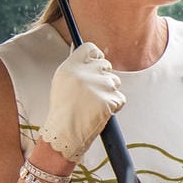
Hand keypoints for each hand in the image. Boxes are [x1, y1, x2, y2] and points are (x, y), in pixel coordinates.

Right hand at [39, 42, 125, 161]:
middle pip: (106, 65)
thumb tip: (92, 57)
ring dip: (109, 93)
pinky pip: (120, 98)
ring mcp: (98, 86)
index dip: (96, 57)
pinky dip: (114, 106)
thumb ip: (76, 68)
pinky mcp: (109, 100)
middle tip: (92, 94)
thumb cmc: (64, 110)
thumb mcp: (62, 82)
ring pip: (115, 82)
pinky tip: (101, 112)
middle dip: (104, 78)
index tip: (96, 64)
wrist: (65, 133)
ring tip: (94, 105)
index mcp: (69, 67)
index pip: (90, 49)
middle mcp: (83, 74)